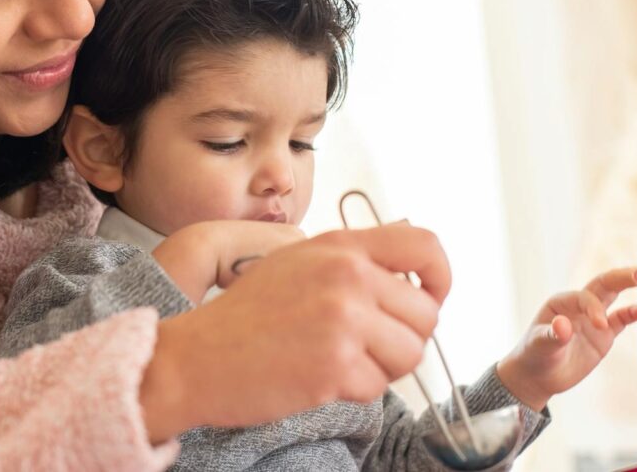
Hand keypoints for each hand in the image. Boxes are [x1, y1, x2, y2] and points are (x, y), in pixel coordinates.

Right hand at [140, 224, 449, 440]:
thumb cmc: (240, 317)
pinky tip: (317, 376)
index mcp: (338, 246)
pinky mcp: (336, 363)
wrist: (196, 356)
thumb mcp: (294, 263)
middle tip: (366, 346)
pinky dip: (354, 391)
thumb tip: (402, 280)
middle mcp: (345, 274)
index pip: (423, 245)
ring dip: (382, 368)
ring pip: (410, 354)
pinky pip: (378, 387)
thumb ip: (347, 263)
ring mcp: (342, 318)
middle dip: (403, 338)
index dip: (440, 277)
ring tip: (337, 361)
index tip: (430, 297)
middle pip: (425, 314)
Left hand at [497, 266, 636, 411]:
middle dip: (622, 277)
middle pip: (603, 284)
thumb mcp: (540, 346)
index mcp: (561, 302)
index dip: (595, 308)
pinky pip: (622, 318)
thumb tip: (563, 325)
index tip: (600, 326)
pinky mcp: (604, 333)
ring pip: (614, 295)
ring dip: (630, 286)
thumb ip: (552, 336)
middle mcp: (578, 305)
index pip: (585, 297)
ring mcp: (593, 318)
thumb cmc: (534, 356)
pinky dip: (634, 314)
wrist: (538, 375)